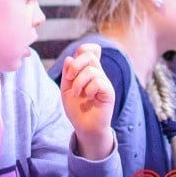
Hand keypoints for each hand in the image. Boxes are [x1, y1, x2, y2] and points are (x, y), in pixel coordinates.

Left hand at [59, 42, 114, 159]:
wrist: (84, 126)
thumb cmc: (76, 108)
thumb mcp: (66, 88)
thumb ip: (67, 73)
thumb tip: (70, 57)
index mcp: (87, 70)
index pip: (89, 49)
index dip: (82, 50)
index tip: (71, 66)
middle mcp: (98, 73)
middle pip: (89, 54)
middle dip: (75, 65)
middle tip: (69, 79)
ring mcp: (104, 82)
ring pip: (92, 69)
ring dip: (79, 82)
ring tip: (76, 94)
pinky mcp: (109, 92)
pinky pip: (98, 82)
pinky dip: (88, 89)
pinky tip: (88, 98)